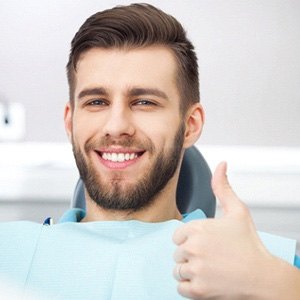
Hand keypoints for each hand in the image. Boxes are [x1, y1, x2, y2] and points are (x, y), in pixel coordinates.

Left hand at [173, 162, 299, 298]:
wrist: (263, 276)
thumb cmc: (249, 244)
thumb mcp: (237, 210)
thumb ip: (223, 187)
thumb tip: (221, 165)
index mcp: (197, 227)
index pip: (177, 235)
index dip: (190, 240)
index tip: (204, 243)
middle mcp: (193, 247)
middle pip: (177, 253)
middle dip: (190, 255)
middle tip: (210, 257)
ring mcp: (195, 269)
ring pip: (178, 269)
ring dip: (190, 270)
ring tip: (209, 269)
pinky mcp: (197, 290)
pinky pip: (180, 287)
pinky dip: (190, 286)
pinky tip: (206, 280)